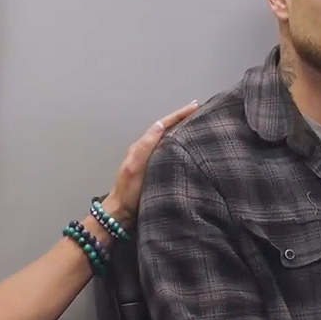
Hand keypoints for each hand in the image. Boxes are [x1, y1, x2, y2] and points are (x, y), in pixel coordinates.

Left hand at [98, 100, 198, 226]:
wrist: (121, 214)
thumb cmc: (128, 192)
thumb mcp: (135, 167)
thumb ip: (146, 146)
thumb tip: (161, 124)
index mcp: (141, 146)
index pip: (163, 124)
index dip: (178, 114)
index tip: (195, 105)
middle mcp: (146, 150)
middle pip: (166, 129)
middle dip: (182, 119)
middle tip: (200, 111)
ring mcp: (150, 160)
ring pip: (168, 139)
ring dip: (182, 130)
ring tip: (197, 124)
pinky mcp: (155, 170)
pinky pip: (170, 151)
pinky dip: (180, 144)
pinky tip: (189, 147)